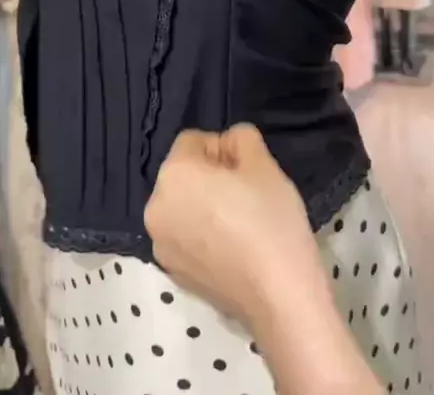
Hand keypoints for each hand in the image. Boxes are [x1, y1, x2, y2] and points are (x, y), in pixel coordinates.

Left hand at [144, 124, 325, 326]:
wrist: (279, 296)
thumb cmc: (270, 220)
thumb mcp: (264, 164)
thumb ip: (241, 138)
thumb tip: (229, 143)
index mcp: (173, 174)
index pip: (193, 141)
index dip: (223, 148)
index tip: (247, 170)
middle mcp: (155, 207)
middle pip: (182, 175)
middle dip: (210, 177)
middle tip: (246, 195)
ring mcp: (160, 244)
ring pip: (182, 207)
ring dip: (204, 206)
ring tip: (240, 224)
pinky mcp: (172, 273)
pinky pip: (184, 237)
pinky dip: (202, 235)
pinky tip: (233, 249)